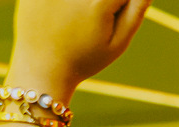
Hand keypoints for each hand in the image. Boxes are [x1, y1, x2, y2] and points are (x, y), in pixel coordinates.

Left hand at [8, 0, 150, 98]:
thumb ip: (136, 12)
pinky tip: (61, 16)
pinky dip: (64, 5)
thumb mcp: (117, 44)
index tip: (110, 19)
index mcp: (97, 4)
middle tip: (88, 23)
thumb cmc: (84, 59)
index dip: (120, 6)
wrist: (42, 68)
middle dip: (101, 6)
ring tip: (75, 22)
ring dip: (84, 7)